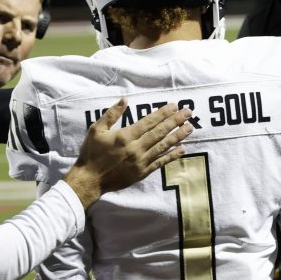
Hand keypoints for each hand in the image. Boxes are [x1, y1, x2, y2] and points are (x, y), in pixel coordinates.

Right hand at [65, 98, 192, 207]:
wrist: (90, 179)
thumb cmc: (92, 153)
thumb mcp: (96, 129)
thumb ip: (111, 114)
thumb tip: (125, 99)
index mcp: (125, 136)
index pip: (149, 122)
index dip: (163, 113)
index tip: (174, 106)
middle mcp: (136, 148)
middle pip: (160, 132)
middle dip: (175, 121)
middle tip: (188, 112)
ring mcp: (141, 161)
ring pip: (163, 146)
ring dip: (178, 136)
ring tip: (190, 128)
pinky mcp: (143, 172)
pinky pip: (160, 162)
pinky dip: (172, 156)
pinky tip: (182, 149)